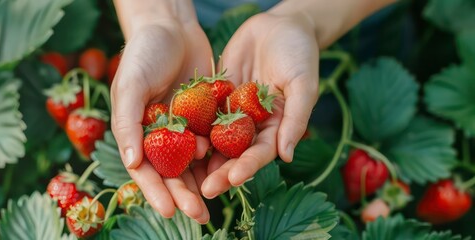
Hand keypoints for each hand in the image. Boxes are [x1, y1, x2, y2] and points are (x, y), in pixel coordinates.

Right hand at [110, 16, 212, 222]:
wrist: (172, 26)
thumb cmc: (143, 54)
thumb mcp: (129, 86)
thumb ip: (127, 124)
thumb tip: (132, 163)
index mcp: (138, 132)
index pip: (146, 170)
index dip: (157, 192)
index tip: (170, 212)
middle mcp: (161, 134)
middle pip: (173, 172)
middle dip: (185, 195)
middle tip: (200, 216)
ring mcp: (184, 126)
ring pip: (195, 162)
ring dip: (204, 182)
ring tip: (218, 201)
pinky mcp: (206, 115)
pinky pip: (215, 139)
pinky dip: (221, 155)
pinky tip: (232, 170)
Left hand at [201, 12, 319, 197]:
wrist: (280, 24)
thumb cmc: (300, 53)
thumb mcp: (303, 84)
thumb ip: (295, 119)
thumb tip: (286, 157)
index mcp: (276, 127)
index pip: (260, 153)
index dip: (247, 167)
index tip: (233, 180)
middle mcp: (252, 124)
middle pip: (234, 153)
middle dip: (220, 172)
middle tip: (204, 190)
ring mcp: (233, 111)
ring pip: (214, 138)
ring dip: (202, 157)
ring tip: (185, 173)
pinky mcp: (217, 95)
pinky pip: (202, 112)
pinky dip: (191, 126)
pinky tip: (173, 138)